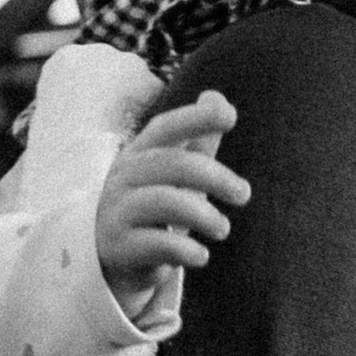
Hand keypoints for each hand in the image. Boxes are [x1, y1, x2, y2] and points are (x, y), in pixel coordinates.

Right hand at [94, 92, 249, 316]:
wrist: (112, 258)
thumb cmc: (152, 208)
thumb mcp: (174, 174)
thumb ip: (198, 140)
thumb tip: (216, 97)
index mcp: (139, 155)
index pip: (165, 128)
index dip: (196, 118)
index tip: (231, 116)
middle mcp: (124, 178)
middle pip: (174, 165)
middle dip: (216, 177)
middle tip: (243, 195)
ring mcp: (117, 212)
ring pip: (165, 202)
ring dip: (204, 215)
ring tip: (222, 229)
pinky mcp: (118, 248)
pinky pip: (157, 244)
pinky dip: (186, 250)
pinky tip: (201, 256)